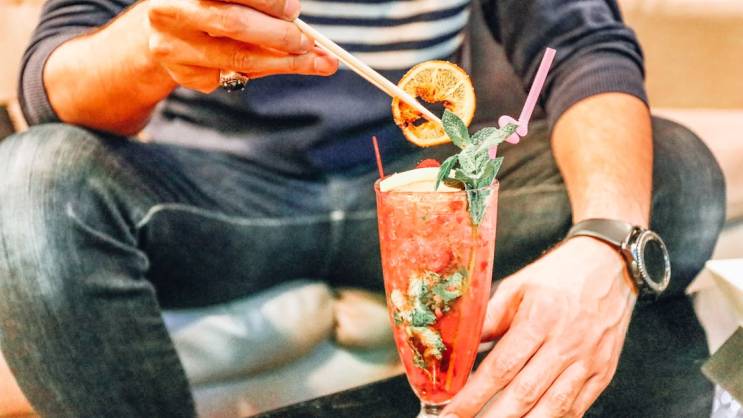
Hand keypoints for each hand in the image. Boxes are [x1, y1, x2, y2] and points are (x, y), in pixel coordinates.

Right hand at [146, 0, 337, 92]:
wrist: (164, 32)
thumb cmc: (206, 8)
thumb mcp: (228, 0)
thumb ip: (264, 7)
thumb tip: (305, 25)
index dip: (267, 2)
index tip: (293, 10)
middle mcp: (171, 12)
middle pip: (232, 23)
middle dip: (278, 34)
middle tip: (307, 42)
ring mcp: (173, 48)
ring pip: (237, 58)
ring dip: (281, 61)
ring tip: (311, 60)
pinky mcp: (184, 76)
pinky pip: (232, 76)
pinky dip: (262, 70)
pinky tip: (274, 63)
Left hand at [442, 237, 636, 417]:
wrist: (609, 265)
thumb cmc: (558, 275)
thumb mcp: (517, 286)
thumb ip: (488, 318)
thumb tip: (458, 344)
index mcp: (539, 320)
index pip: (500, 368)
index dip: (473, 395)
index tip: (451, 412)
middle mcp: (565, 344)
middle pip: (523, 394)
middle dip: (491, 417)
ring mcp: (587, 362)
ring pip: (552, 408)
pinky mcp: (603, 373)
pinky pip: (577, 408)